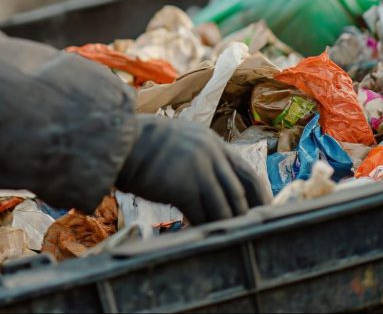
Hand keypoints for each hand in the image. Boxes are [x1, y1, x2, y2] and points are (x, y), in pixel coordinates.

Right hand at [115, 115, 269, 223]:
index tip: (264, 213)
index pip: (246, 172)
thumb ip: (201, 157)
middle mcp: (211, 153)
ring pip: (224, 206)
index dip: (259, 195)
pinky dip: (203, 229)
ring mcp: (199, 169)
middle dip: (246, 216)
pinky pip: (202, 215)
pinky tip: (199, 237)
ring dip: (225, 226)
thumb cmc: (143, 146)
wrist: (118, 143)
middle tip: (250, 234)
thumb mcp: (180, 141)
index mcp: (212, 142)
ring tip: (224, 240)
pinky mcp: (184, 186)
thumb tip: (215, 185)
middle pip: (240, 191)